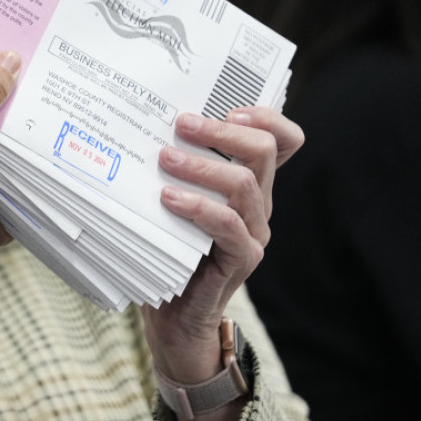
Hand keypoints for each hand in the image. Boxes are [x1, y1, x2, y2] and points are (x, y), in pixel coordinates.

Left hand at [142, 107, 304, 381]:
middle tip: (181, 124)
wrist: (172, 314)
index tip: (227, 106)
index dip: (266, 116)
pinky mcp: (242, 259)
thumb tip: (139, 119)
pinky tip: (168, 198)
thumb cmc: (166, 247)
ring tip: (164, 158)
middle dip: (222, 131)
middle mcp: (258, 204)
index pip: (281, 140)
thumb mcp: (170, 197)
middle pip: (264, 150)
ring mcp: (254, 232)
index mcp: (248, 182)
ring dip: (202, 165)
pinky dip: (198, 206)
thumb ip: (172, 166)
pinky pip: (229, 224)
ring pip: (245, 183)